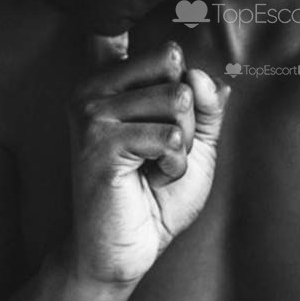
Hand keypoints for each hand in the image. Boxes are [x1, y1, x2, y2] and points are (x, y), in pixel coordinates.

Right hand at [67, 35, 229, 285]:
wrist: (127, 247)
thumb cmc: (158, 192)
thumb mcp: (196, 139)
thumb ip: (207, 103)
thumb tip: (204, 77)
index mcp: (112, 79)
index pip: (169, 52)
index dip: (189, 88)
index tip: (167, 120)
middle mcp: (94, 87)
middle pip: (179, 75)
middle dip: (188, 120)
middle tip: (159, 151)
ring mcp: (92, 112)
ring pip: (178, 100)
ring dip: (182, 145)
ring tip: (153, 165)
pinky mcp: (100, 142)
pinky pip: (171, 137)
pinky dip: (174, 165)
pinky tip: (149, 179)